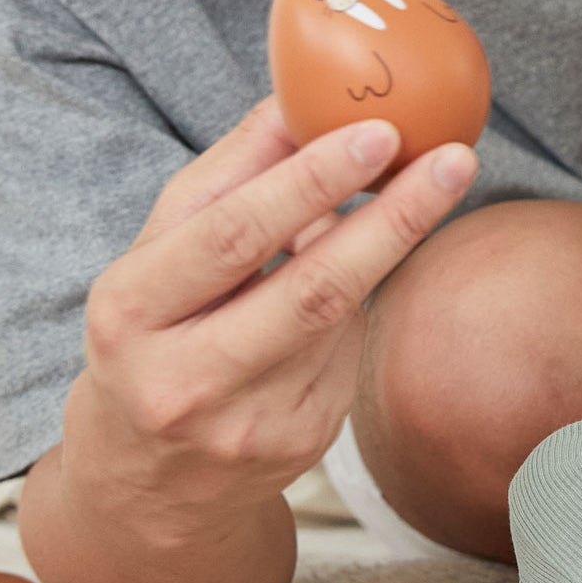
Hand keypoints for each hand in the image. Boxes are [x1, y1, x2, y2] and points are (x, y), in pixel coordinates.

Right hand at [66, 94, 477, 518]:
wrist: (147, 483)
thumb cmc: (151, 333)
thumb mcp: (158, 253)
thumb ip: (228, 176)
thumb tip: (298, 99)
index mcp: (130, 313)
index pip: (234, 235)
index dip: (312, 181)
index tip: (378, 131)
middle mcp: (185, 382)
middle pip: (312, 290)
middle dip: (393, 218)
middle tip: (451, 159)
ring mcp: (249, 426)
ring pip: (341, 317)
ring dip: (370, 253)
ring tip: (388, 204)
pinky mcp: (301, 446)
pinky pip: (350, 352)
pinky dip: (353, 307)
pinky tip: (336, 294)